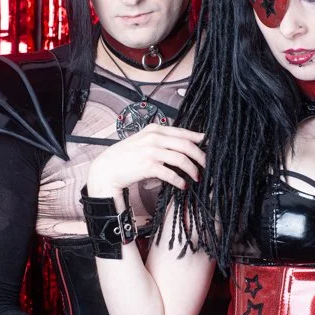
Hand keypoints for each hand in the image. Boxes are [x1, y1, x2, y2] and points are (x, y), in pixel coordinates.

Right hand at [86, 124, 205, 196]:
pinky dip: (180, 181)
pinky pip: (171, 173)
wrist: (106, 169)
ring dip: (193, 170)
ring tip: (197, 178)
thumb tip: (183, 146)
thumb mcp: (143, 141)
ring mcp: (151, 151)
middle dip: (200, 157)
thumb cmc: (126, 157)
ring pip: (182, 159)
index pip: (183, 132)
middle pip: (186, 145)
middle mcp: (154, 137)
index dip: (199, 140)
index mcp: (155, 129)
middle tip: (207, 166)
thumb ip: (160, 140)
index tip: (208, 147)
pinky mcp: (148, 166)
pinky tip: (183, 185)